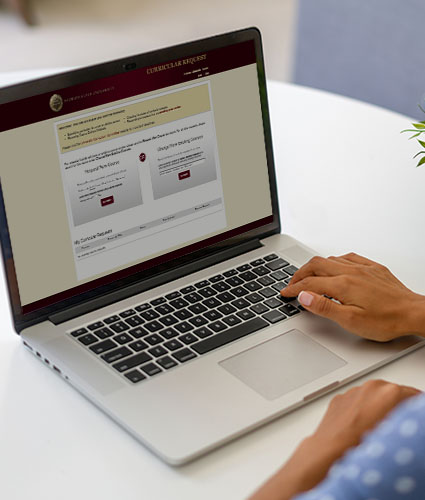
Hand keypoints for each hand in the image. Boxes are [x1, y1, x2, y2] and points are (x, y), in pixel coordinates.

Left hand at [249, 380, 420, 499]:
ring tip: (380, 425)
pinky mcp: (340, 397)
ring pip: (373, 394)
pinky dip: (361, 407)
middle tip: (400, 421)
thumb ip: (402, 417)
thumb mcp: (394, 429)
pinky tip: (362, 424)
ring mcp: (354, 390)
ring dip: (378, 405)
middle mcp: (371, 387)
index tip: (415, 414)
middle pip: (393, 392)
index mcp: (389, 392)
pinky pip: (356, 399)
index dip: (415, 407)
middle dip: (398, 405)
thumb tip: (404, 418)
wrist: (330, 449)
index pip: (413, 394)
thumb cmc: (360, 444)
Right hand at [280, 252, 424, 340]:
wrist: (413, 313)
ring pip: (330, 259)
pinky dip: (334, 261)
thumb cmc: (386, 320)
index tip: (285, 293)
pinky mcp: (373, 268)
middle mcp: (351, 272)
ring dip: (315, 267)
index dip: (294, 288)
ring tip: (308, 276)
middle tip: (292, 284)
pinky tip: (334, 266)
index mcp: (343, 285)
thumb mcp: (351, 321)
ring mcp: (362, 268)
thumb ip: (324, 307)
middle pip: (316, 265)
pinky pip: (348, 257)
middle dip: (300, 274)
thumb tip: (304, 296)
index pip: (310, 283)